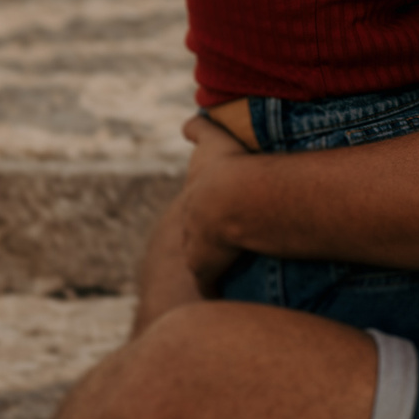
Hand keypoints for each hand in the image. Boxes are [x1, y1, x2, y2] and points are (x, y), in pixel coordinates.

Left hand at [173, 115, 250, 297]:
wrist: (231, 199)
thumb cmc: (228, 165)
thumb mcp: (213, 138)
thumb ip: (200, 129)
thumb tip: (187, 123)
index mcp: (195, 190)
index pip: (195, 197)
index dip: (201, 200)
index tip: (202, 203)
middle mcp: (188, 218)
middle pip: (191, 227)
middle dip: (199, 231)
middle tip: (215, 236)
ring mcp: (194, 243)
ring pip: (195, 254)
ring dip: (206, 260)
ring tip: (220, 266)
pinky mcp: (203, 266)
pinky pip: (207, 282)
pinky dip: (212, 289)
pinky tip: (219, 295)